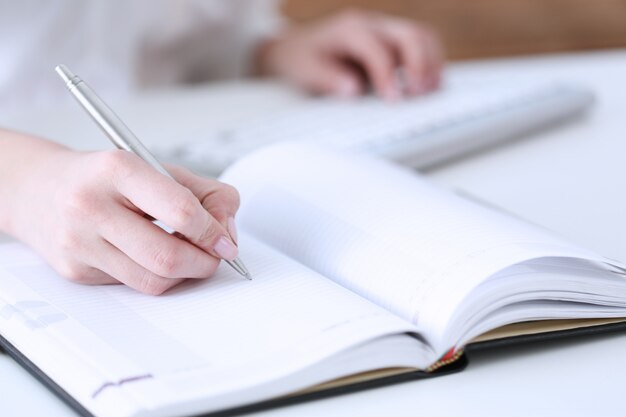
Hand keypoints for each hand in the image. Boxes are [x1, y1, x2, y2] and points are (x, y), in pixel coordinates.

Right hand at [9, 146, 239, 294]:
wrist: (40, 189)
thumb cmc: (107, 179)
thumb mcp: (160, 169)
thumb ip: (207, 194)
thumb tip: (227, 234)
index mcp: (118, 169)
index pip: (180, 211)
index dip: (213, 232)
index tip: (226, 241)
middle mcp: (91, 206)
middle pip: (167, 256)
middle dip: (204, 263)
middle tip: (214, 257)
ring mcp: (79, 242)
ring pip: (152, 281)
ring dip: (184, 275)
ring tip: (188, 256)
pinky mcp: (75, 271)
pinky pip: (132, 286)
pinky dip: (156, 277)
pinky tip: (152, 256)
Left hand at [256, 9, 444, 99]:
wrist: (298, 46)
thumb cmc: (302, 59)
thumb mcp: (304, 70)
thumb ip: (327, 79)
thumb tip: (354, 89)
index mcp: (349, 29)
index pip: (377, 49)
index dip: (388, 75)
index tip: (394, 100)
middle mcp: (372, 24)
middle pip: (409, 34)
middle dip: (420, 64)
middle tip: (419, 94)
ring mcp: (385, 29)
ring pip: (422, 36)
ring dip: (432, 62)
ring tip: (430, 91)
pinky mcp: (393, 40)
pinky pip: (422, 44)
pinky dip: (431, 62)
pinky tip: (429, 85)